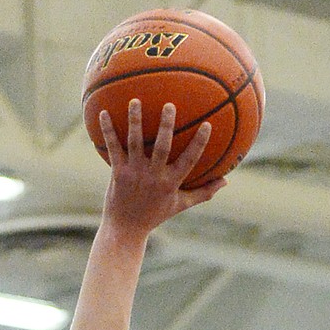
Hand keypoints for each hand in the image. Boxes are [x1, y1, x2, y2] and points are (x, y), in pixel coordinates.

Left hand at [96, 100, 224, 237]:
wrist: (126, 228)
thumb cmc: (155, 214)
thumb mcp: (180, 204)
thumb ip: (203, 192)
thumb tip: (226, 181)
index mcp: (170, 183)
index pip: (189, 161)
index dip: (199, 144)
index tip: (207, 125)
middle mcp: (153, 176)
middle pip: (162, 147)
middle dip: (166, 126)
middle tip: (169, 105)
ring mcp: (134, 173)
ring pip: (135, 142)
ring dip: (134, 121)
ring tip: (135, 100)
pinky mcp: (118, 172)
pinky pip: (113, 147)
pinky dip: (107, 130)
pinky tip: (103, 111)